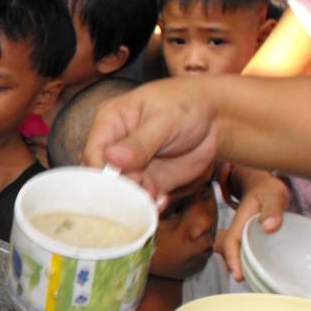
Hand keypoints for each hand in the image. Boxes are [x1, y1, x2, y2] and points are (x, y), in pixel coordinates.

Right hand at [81, 79, 219, 205]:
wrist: (217, 119)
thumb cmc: (187, 106)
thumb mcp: (164, 119)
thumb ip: (139, 142)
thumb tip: (112, 158)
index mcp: (110, 122)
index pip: (93, 152)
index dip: (102, 171)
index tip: (118, 182)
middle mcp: (115, 146)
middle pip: (101, 176)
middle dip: (118, 189)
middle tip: (140, 189)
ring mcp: (131, 166)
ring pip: (120, 191)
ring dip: (134, 199)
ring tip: (155, 194)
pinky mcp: (148, 181)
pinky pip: (140, 199)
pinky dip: (148, 205)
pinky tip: (161, 200)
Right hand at [221, 168, 289, 280]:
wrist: (262, 184)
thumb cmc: (268, 189)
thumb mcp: (273, 194)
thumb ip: (272, 209)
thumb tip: (269, 227)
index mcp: (240, 221)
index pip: (231, 243)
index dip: (233, 259)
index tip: (238, 275)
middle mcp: (238, 230)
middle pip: (230, 252)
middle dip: (235, 268)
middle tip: (247, 284)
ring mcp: (243, 234)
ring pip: (237, 253)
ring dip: (241, 266)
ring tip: (253, 282)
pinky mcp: (249, 237)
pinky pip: (245, 251)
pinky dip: (248, 262)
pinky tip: (259, 272)